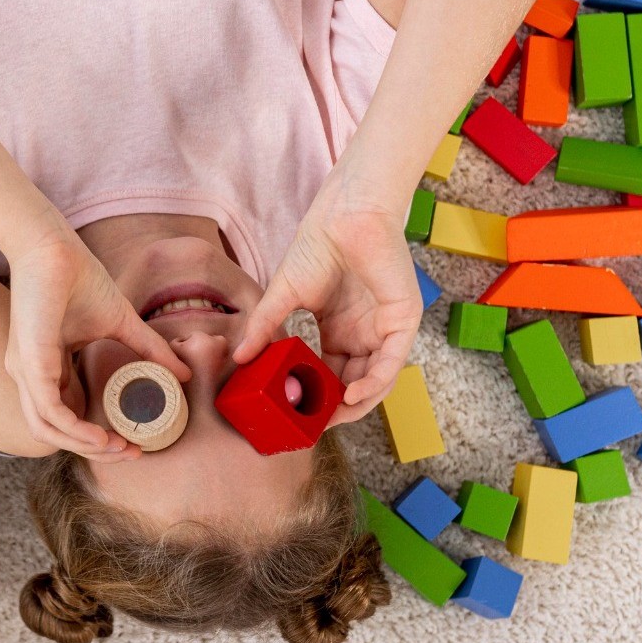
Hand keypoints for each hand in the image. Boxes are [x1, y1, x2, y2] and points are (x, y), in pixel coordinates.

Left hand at [5, 230, 190, 461]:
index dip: (96, 435)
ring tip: (118, 447)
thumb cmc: (79, 278)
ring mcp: (25, 371)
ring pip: (47, 431)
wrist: (53, 246)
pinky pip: (48, 412)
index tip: (132, 440)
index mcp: (45, 368)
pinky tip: (101, 436)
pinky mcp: (29, 363)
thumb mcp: (121, 323)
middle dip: (94, 450)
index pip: (65, 417)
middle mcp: (29, 375)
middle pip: (54, 433)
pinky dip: (74, 430)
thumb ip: (148, 349)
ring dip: (84, 446)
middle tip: (130, 451)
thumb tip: (185, 373)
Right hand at [232, 188, 420, 424]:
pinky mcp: (402, 321)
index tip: (297, 416)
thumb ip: (263, 328)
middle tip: (313, 425)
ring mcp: (385, 330)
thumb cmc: (316, 248)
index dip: (316, 398)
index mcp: (340, 332)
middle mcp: (364, 335)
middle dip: (336, 408)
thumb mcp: (282, 297)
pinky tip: (352, 397)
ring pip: (376, 380)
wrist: (343, 217)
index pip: (331, 375)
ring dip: (356, 404)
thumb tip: (238, 358)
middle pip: (354, 384)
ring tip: (331, 417)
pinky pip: (391, 363)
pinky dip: (374, 384)